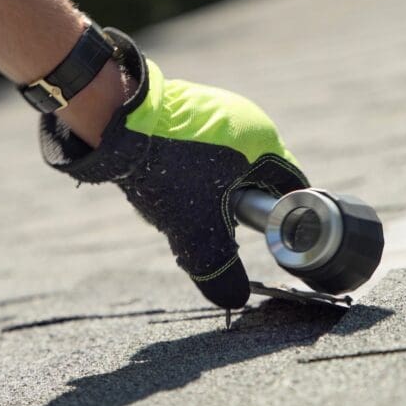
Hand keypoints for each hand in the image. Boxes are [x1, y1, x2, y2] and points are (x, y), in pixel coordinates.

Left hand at [38, 28, 307, 307]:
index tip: (270, 240)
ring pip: (226, 163)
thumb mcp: (196, 230)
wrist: (114, 120)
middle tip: (220, 230)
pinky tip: (168, 185)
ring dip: (214, 189)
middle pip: (257, 176)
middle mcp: (244, 117)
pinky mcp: (185, 106)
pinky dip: (191, 170)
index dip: (284, 217)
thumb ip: (219, 267)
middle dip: (241, 207)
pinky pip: (200, 146)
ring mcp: (213, 106)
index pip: (291, 185)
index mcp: (263, 140)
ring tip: (187, 209)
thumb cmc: (166, 171)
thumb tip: (234, 299)